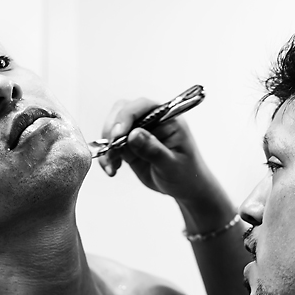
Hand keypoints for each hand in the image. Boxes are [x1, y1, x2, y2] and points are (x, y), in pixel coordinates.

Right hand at [98, 98, 212, 202]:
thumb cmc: (187, 174)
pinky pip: (111, 146)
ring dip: (108, 145)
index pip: (143, 105)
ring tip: (113, 165)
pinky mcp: (130, 146)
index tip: (118, 135)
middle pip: (122, 111)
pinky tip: (113, 169)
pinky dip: (107, 157)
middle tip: (112, 150)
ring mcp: (139, 132)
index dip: (127, 116)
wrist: (185, 188)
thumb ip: (154, 150)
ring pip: (113, 127)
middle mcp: (151, 120)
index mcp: (167, 118)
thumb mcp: (172, 165)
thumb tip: (133, 134)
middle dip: (113, 129)